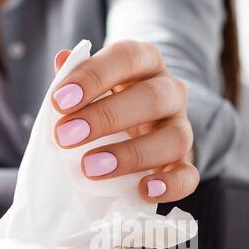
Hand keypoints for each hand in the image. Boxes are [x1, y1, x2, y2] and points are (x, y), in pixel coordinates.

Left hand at [50, 41, 197, 202]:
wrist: (133, 132)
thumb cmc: (102, 104)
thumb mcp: (89, 86)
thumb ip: (75, 77)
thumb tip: (63, 60)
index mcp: (146, 62)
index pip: (127, 57)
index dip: (94, 76)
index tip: (59, 102)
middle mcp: (170, 91)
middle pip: (152, 97)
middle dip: (106, 117)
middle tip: (66, 136)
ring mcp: (182, 128)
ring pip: (175, 138)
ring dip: (131, 155)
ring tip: (90, 168)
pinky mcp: (185, 164)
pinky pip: (189, 175)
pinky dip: (170, 185)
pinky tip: (143, 191)